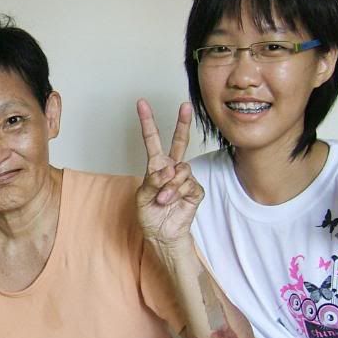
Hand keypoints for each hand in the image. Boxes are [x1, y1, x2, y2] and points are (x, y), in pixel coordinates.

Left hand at [136, 100, 202, 244]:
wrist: (162, 234)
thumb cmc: (150, 215)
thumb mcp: (142, 197)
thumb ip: (153, 181)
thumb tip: (169, 168)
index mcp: (155, 166)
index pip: (152, 140)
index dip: (147, 122)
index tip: (141, 103)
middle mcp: (171, 168)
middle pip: (179, 142)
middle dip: (182, 123)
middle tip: (184, 106)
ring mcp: (184, 178)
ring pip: (181, 169)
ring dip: (169, 185)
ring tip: (162, 199)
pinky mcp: (195, 190)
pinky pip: (188, 184)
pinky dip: (177, 192)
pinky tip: (171, 201)